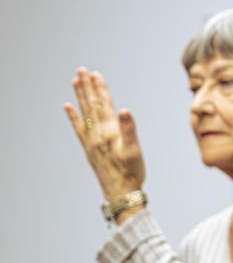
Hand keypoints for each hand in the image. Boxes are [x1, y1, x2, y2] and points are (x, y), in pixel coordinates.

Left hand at [63, 67, 145, 200]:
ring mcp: (92, 141)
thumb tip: (125, 110)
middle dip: (88, 87)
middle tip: (82, 70)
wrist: (121, 192)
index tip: (95, 74)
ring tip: (76, 81)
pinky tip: (68, 107)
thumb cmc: (131, 172)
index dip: (100, 89)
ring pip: (84, 113)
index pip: (103, 105)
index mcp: (109, 132)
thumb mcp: (134, 150)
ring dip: (80, 96)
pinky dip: (73, 116)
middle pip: (92, 106)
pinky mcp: (90, 148)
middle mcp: (97, 134)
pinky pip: (79, 129)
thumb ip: (129, 129)